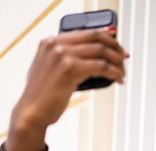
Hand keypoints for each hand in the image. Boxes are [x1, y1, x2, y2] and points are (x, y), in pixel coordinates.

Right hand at [12, 28, 127, 134]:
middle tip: (124, 58)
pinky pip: (102, 66)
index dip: (106, 38)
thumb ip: (65, 58)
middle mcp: (56, 45)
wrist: (31, 113)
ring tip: (122, 73)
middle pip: (96, 38)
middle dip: (115, 48)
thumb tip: (93, 57)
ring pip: (102, 52)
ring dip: (117, 63)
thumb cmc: (42, 96)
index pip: (85, 32)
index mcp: (51, 42)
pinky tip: (118, 79)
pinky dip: (114, 72)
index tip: (117, 47)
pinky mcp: (70, 69)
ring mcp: (62, 55)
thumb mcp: (50, 70)